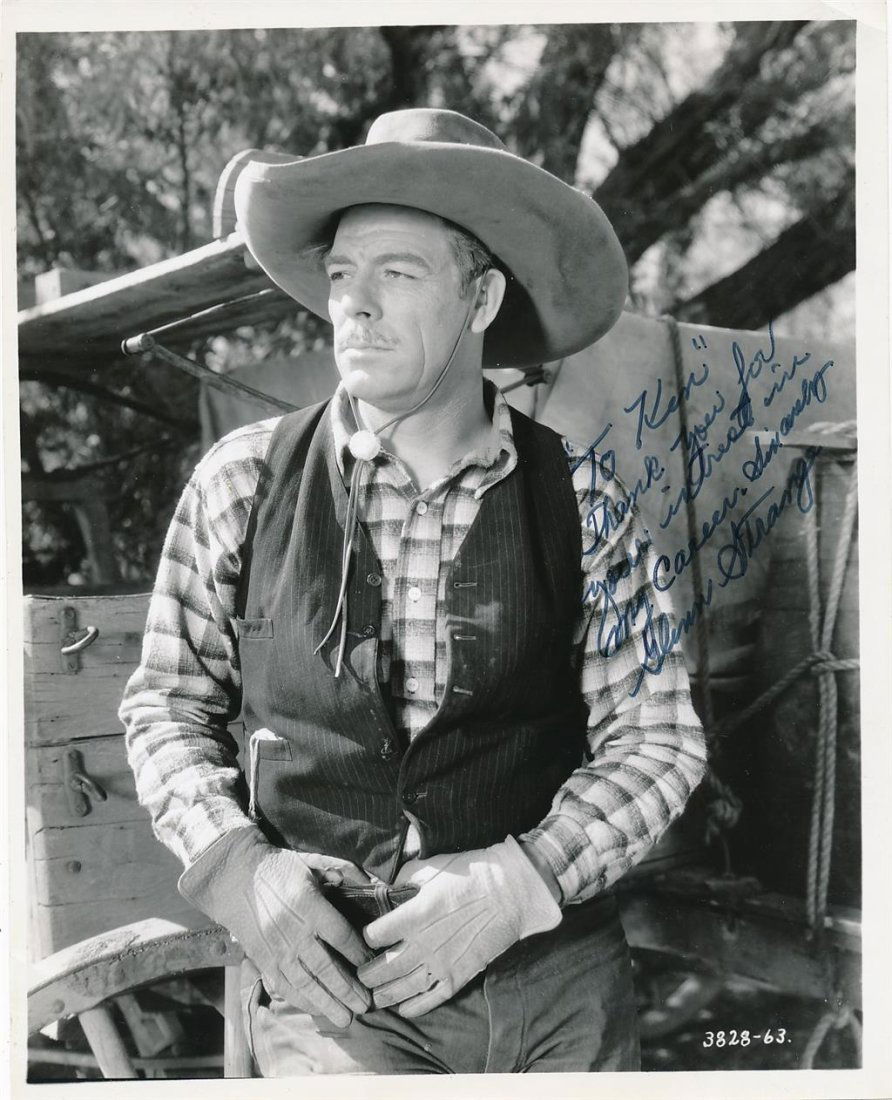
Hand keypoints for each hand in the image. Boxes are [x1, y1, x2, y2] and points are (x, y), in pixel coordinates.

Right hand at [179, 828, 374, 1025]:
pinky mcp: (261, 958)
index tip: (372, 964)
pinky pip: (282, 984)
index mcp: (308, 904)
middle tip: (365, 1005)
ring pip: (304, 982)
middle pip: (325, 966)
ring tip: (345, 1017)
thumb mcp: (311, 862)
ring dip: (326, 1002)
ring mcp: (275, 947)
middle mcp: (292, 930)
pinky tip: (315, 1009)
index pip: (340, 934)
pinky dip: (300, 1000)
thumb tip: (372, 880)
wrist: (234, 876)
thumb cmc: (278, 868)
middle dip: (347, 989)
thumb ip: (342, 871)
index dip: (358, 952)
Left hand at [358, 836, 560, 1016]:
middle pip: (386, 967)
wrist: (511, 891)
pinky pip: (432, 998)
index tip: (365, 938)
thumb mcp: (432, 866)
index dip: (367, 937)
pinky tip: (404, 1009)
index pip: (376, 935)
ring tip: (374, 998)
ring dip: (386, 995)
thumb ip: (404, 878)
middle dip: (368, 975)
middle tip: (359, 978)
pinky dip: (415, 1007)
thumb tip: (385, 885)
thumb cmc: (471, 873)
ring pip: (405, 987)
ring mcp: (442, 963)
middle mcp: (423, 944)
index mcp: (414, 915)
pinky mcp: (459, 975)